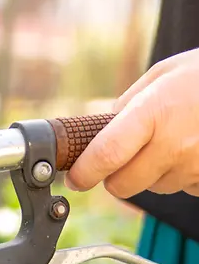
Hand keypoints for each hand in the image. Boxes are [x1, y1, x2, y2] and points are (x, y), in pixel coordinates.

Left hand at [67, 48, 198, 197]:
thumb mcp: (163, 76)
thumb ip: (127, 106)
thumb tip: (98, 131)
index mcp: (154, 113)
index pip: (105, 156)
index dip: (84, 173)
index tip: (76, 178)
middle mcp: (174, 143)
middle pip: (123, 185)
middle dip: (115, 177)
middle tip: (122, 159)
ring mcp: (196, 165)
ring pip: (154, 187)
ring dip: (153, 173)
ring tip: (174, 140)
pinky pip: (184, 187)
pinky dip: (181, 175)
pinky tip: (193, 149)